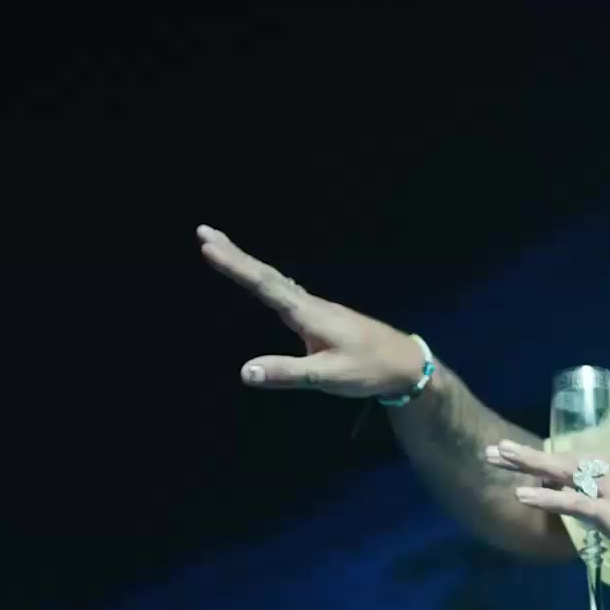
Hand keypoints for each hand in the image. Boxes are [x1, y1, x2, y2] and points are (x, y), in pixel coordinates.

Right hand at [196, 225, 427, 398]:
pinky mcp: (321, 317)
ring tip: (221, 248)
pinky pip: (285, 290)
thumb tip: (244, 372)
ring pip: (275, 280)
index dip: (235, 267)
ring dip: (247, 264)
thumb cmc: (370, 369)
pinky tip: (262, 278)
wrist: (406, 365)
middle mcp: (310, 304)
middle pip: (266, 275)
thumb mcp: (328, 376)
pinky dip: (264, 279)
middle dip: (234, 254)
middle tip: (203, 232)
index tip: (208, 247)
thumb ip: (288, 373)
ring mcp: (316, 309)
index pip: (265, 286)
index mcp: (308, 314)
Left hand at [486, 440, 609, 572]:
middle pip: (569, 459)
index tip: (541, 464)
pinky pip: (571, 503)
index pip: (592, 461)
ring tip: (495, 458)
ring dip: (526, 466)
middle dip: (531, 455)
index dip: (563, 464)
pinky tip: (521, 494)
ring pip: (562, 473)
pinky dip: (544, 497)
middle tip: (498, 449)